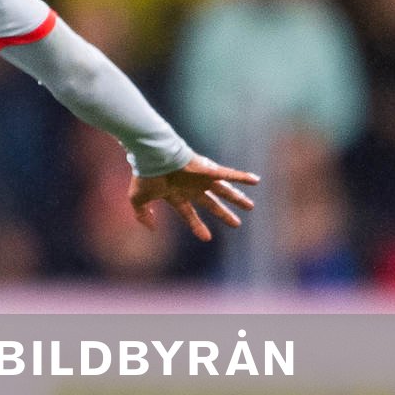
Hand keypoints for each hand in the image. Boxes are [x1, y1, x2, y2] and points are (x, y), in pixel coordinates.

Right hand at [129, 154, 259, 241]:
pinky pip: (228, 174)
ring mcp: (200, 178)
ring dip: (237, 198)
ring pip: (223, 190)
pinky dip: (242, 177)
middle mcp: (191, 187)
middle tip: (236, 224)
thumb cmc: (145, 176)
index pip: (189, 213)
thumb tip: (150, 227)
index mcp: (176, 194)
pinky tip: (256, 181)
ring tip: (250, 207)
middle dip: (223, 213)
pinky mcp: (208, 170)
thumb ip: (142, 214)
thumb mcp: (138, 199)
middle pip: (211, 203)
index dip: (197, 226)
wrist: (151, 156)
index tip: (207, 238)